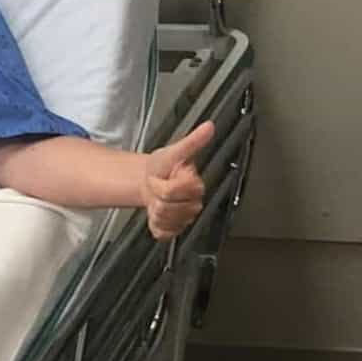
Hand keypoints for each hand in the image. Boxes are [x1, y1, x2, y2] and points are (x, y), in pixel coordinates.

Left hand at [142, 121, 212, 241]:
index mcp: (196, 185)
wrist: (152, 179)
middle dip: (156, 197)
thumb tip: (209, 127)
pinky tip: (157, 213)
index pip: (172, 191)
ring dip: (154, 209)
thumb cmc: (163, 166)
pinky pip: (163, 233)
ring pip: (165, 220)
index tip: (161, 177)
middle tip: (158, 188)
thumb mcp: (174, 151)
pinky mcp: (176, 229)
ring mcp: (186, 218)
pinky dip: (155, 224)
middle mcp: (195, 203)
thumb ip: (192, 141)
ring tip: (158, 198)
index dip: (161, 184)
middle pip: (168, 208)